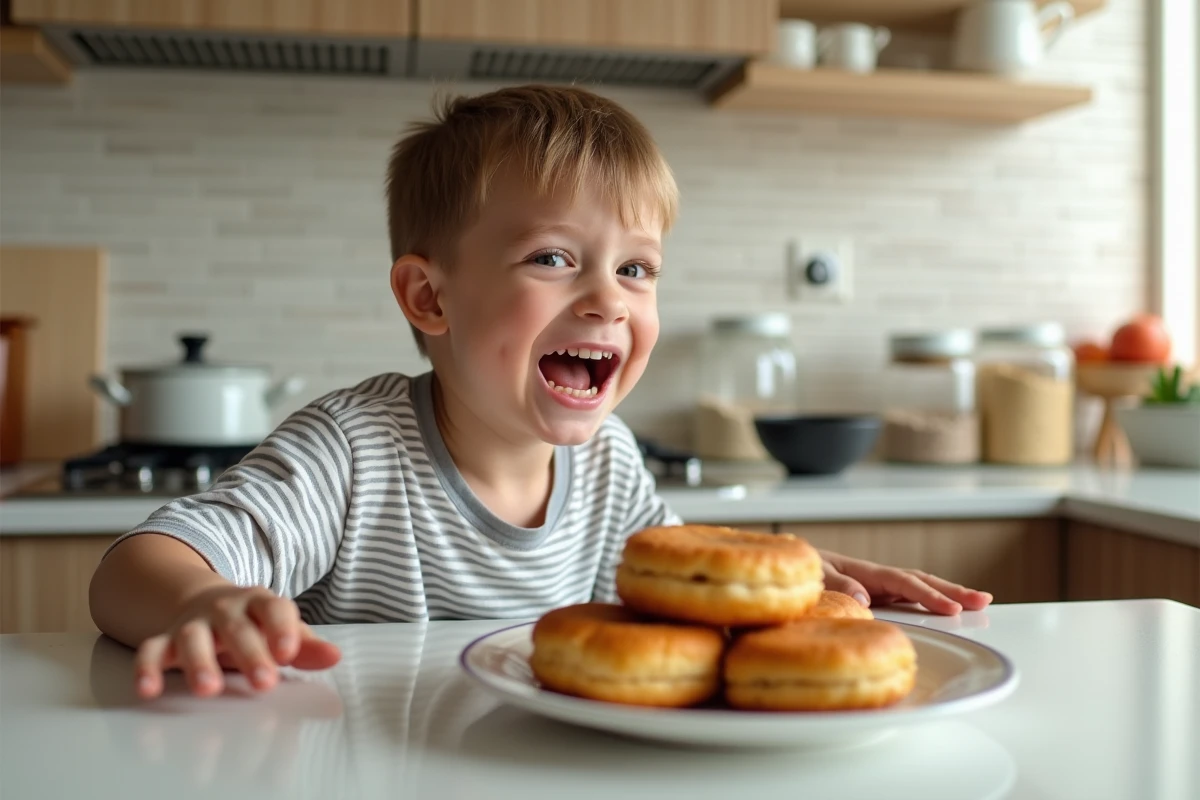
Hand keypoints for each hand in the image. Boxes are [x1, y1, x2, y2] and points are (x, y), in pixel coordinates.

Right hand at [134, 585, 341, 698]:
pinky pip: (151, 650)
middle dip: (250, 654)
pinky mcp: (165, 640)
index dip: (282, 629)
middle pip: (237, 628)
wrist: (205, 601)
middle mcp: (225, 610)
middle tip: (264, 682)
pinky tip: (148, 689)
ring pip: (193, 638)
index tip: (289, 652)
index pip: (274, 609)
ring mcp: (193, 624)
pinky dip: (147, 668)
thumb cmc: (253, 623)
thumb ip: (304, 646)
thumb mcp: (281, 630)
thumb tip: (334, 657)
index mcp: (259, 603)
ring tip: (208, 690)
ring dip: (199, 663)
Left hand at [819, 551, 992, 615]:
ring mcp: (880, 584)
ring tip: (979, 602)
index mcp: (865, 572)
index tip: (952, 608)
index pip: (904, 582)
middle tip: (984, 600)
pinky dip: (930, 600)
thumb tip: (864, 598)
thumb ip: (837, 585)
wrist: (795, 566)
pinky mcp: (877, 593)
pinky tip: (947, 609)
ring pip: (920, 587)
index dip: (928, 595)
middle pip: (921, 580)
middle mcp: (878, 576)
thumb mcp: (815, 576)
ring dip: (948, 593)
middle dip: (953, 590)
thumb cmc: (804, 571)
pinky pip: (909, 596)